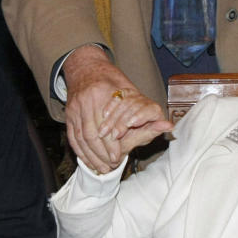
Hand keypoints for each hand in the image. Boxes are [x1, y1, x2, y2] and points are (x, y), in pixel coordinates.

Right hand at [63, 46, 172, 173]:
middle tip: (108, 167)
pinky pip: (72, 136)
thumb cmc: (116, 86)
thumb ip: (150, 117)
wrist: (88, 69)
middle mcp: (91, 97)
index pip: (110, 125)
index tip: (117, 158)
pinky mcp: (68, 112)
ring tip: (100, 168)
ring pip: (81, 136)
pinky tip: (87, 160)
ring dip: (90, 156)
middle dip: (101, 154)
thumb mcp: (135, 98)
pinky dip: (80, 151)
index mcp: (110, 92)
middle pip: (93, 134)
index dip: (113, 145)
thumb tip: (169, 127)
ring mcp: (77, 105)